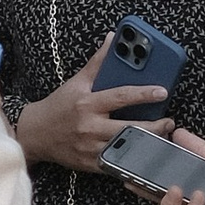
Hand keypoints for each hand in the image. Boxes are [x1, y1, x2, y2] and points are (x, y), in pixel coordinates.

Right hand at [14, 36, 173, 172]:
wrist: (35, 134)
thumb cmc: (59, 106)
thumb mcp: (77, 82)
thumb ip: (98, 63)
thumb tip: (112, 39)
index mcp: (87, 103)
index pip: (121, 96)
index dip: (144, 93)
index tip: (163, 92)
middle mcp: (89, 126)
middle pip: (129, 128)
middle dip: (154, 126)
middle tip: (169, 121)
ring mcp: (90, 148)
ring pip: (126, 149)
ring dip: (148, 145)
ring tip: (163, 138)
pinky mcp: (90, 164)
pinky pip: (116, 165)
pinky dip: (132, 162)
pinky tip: (145, 155)